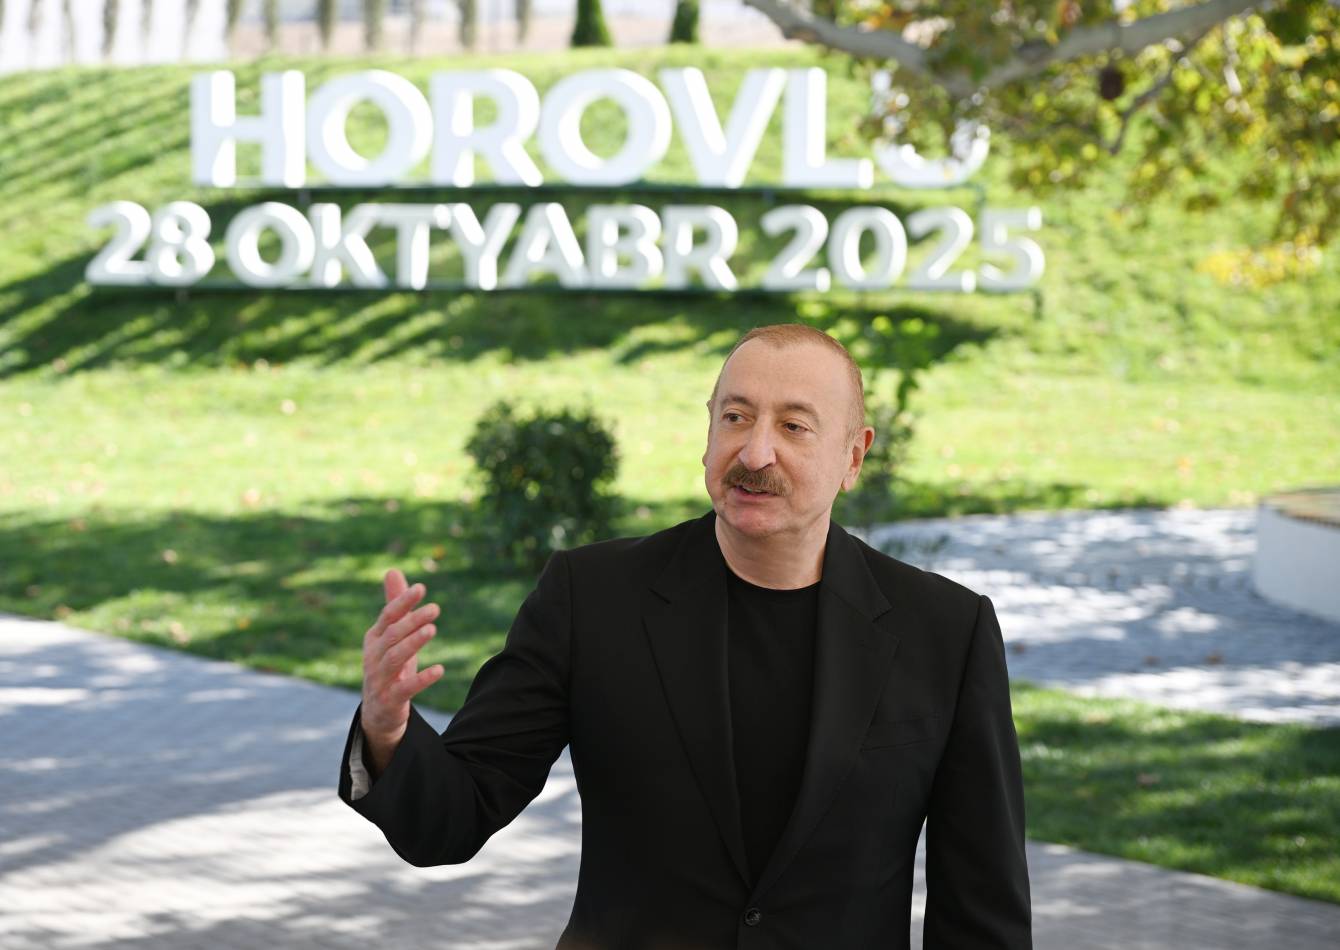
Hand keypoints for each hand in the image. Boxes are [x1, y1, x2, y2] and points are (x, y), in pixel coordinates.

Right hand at [359, 569, 444, 771]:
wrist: (378, 712)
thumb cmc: (389, 666)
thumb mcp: (391, 636)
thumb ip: (394, 605)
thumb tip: (392, 570)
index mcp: (373, 638)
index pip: (387, 616)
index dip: (403, 602)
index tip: (421, 588)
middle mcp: (373, 657)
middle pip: (391, 635)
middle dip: (412, 620)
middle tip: (435, 608)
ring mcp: (379, 679)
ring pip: (394, 658)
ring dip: (413, 643)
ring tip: (432, 629)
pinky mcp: (390, 700)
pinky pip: (405, 689)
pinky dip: (422, 679)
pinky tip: (440, 669)